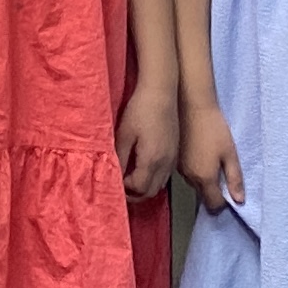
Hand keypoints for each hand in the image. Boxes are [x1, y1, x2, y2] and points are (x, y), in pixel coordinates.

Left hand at [115, 79, 177, 198]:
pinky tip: (142, 169)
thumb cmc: (140, 110)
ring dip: (144, 187)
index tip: (115, 181)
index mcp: (151, 160)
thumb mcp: (124, 134)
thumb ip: (119, 157)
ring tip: (129, 179)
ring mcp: (172, 158)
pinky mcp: (175, 152)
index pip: (138, 188)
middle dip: (135, 194)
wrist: (161, 93)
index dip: (125, 189)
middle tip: (121, 187)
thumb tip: (113, 173)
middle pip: (150, 192)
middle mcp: (165, 163)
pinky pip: (165, 175)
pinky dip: (153, 179)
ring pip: (159, 185)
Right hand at [177, 105, 242, 211]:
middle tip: (221, 170)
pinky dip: (194, 169)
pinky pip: (186, 173)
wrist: (191, 106)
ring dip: (202, 179)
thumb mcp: (230, 153)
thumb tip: (239, 200)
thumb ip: (235, 179)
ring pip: (194, 183)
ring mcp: (179, 169)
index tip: (229, 191)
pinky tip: (199, 153)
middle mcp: (190, 177)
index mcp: (205, 178)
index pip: (213, 204)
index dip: (223, 203)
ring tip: (210, 158)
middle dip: (212, 189)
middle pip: (203, 194)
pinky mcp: (174, 159)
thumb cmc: (214, 128)